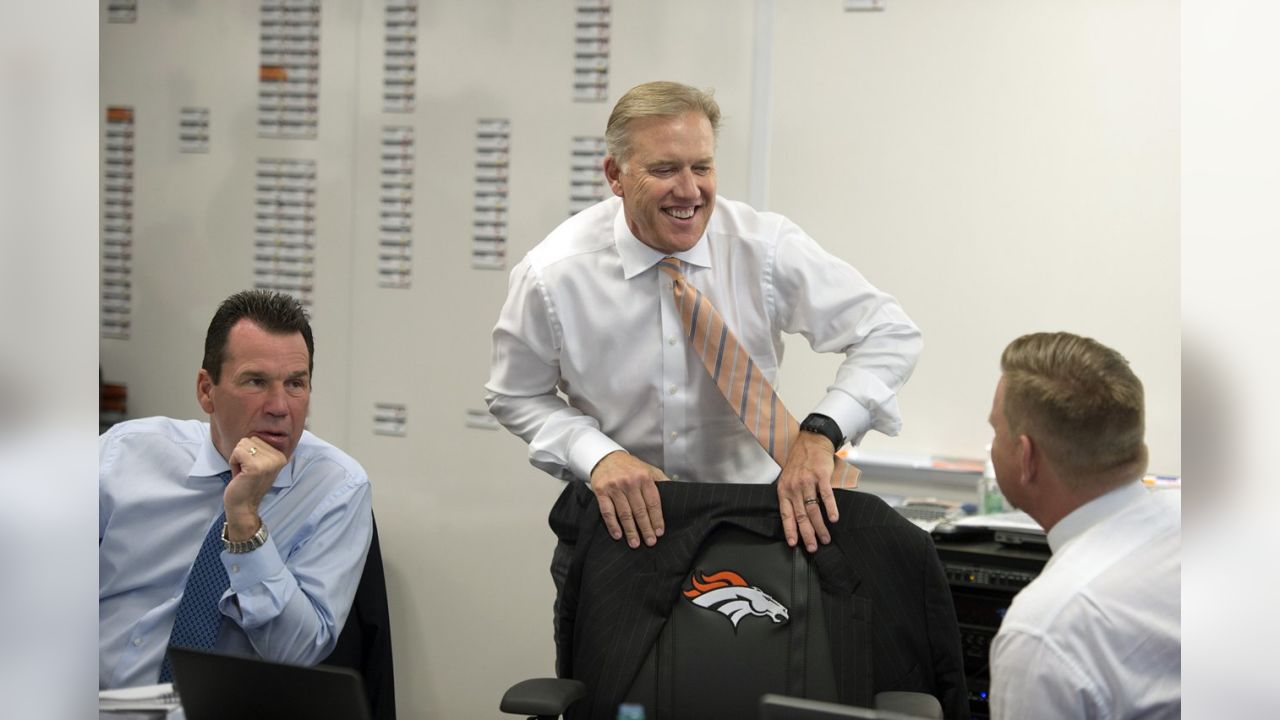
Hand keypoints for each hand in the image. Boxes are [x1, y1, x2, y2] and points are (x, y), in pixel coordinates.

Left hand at [223, 437, 285, 540]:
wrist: (243, 506)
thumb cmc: (248, 485)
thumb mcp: (262, 464)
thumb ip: (263, 450)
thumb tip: (264, 434)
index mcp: (281, 456)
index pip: (257, 438)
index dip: (249, 453)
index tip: (253, 468)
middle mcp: (278, 458)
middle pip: (250, 439)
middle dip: (243, 454)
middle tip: (247, 471)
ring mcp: (268, 463)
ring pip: (242, 444)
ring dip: (237, 459)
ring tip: (244, 473)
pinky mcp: (255, 467)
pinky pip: (236, 452)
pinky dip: (233, 463)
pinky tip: (240, 475)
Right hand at [589, 451, 667, 548]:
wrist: (606, 457)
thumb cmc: (630, 466)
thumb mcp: (649, 469)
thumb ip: (661, 481)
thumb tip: (675, 493)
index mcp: (644, 477)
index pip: (653, 502)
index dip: (657, 519)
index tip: (659, 532)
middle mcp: (630, 482)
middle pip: (640, 510)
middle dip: (646, 528)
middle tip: (650, 542)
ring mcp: (614, 487)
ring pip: (624, 513)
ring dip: (630, 530)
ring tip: (635, 543)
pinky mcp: (601, 491)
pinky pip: (607, 511)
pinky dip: (612, 525)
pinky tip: (618, 535)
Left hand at [777, 431, 840, 552]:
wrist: (811, 442)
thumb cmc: (799, 463)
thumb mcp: (788, 479)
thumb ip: (791, 497)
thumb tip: (795, 519)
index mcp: (784, 490)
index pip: (786, 514)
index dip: (790, 530)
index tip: (794, 543)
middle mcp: (794, 487)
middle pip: (801, 515)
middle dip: (807, 534)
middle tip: (814, 547)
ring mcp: (807, 481)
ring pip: (813, 509)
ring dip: (820, 526)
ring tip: (826, 538)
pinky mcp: (821, 476)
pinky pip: (826, 495)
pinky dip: (830, 508)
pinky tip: (834, 519)